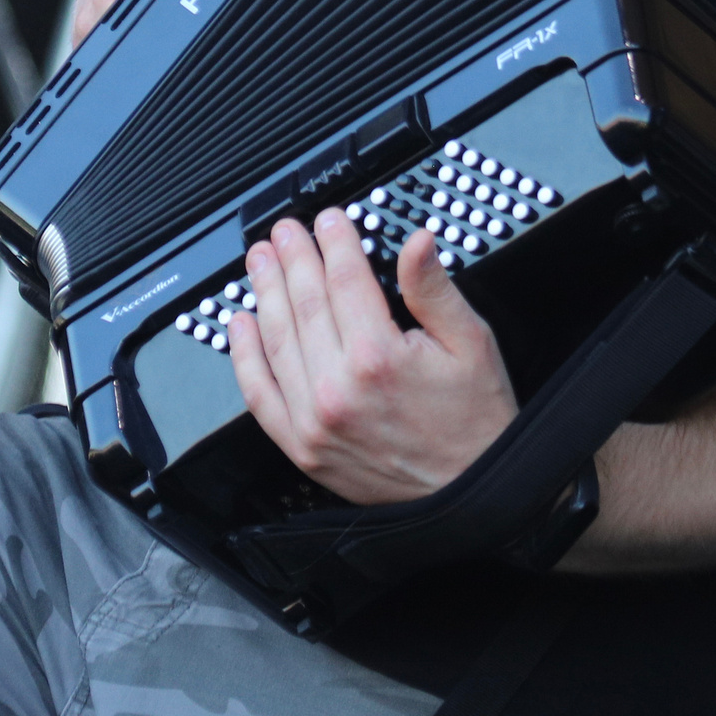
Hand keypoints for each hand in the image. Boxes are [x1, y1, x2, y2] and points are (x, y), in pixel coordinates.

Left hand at [228, 210, 517, 504]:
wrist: (473, 494)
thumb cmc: (476, 421)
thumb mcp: (471, 343)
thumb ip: (434, 290)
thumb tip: (417, 241)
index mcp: (380, 357)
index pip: (345, 280)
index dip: (334, 242)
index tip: (328, 220)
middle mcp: (338, 389)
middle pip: (304, 304)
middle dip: (293, 259)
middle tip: (284, 230)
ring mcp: (314, 422)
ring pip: (277, 341)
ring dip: (264, 293)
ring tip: (259, 261)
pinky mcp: (303, 449)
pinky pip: (260, 396)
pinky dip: (244, 357)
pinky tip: (239, 324)